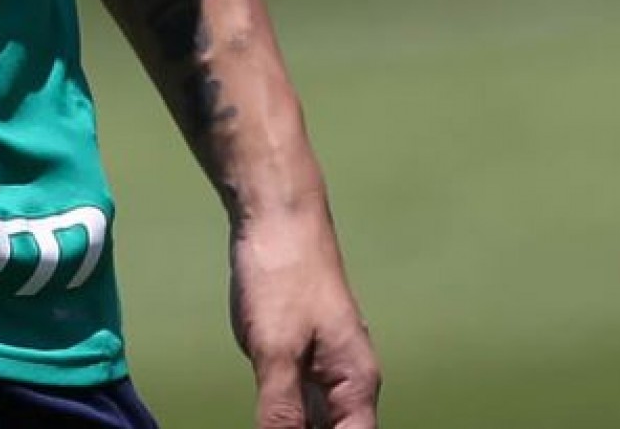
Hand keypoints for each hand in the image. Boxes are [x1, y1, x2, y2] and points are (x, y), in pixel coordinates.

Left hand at [229, 205, 379, 428]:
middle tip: (272, 423)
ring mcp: (322, 367)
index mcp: (355, 385)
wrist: (275, 212)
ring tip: (269, 420)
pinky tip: (264, 417)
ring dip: (295, 428)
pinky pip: (297, 402)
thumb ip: (281, 411)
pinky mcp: (298, 353)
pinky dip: (283, 418)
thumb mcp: (275, 349)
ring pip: (316, 423)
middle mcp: (346, 382)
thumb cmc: (282, 273)